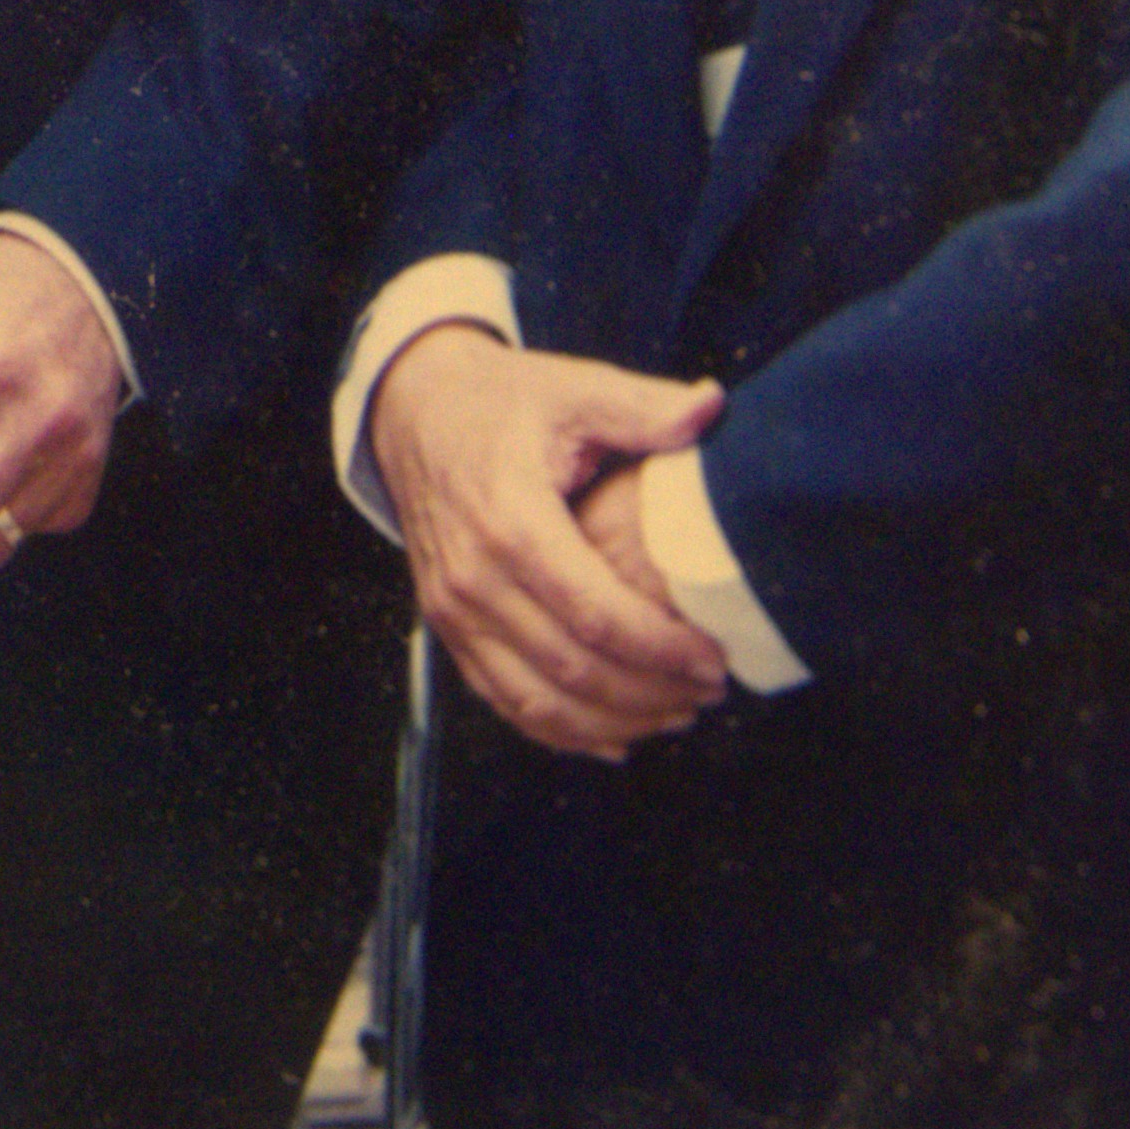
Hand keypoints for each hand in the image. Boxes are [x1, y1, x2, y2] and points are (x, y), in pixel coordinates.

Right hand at [365, 330, 730, 758]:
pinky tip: (615, 740)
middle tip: (710, 692)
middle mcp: (474, 576)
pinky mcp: (446, 625)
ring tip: (676, 716)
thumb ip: (644, 408)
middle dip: (652, 693)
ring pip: (538, 700)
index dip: (663, 648)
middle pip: (574, 668)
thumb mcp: (572, 388)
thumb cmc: (501, 402)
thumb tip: (711, 407)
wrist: (413, 409)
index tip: (716, 659)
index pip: (597, 613)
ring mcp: (452, 608)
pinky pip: (503, 700)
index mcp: (510, 519)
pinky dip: (561, 733)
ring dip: (614, 723)